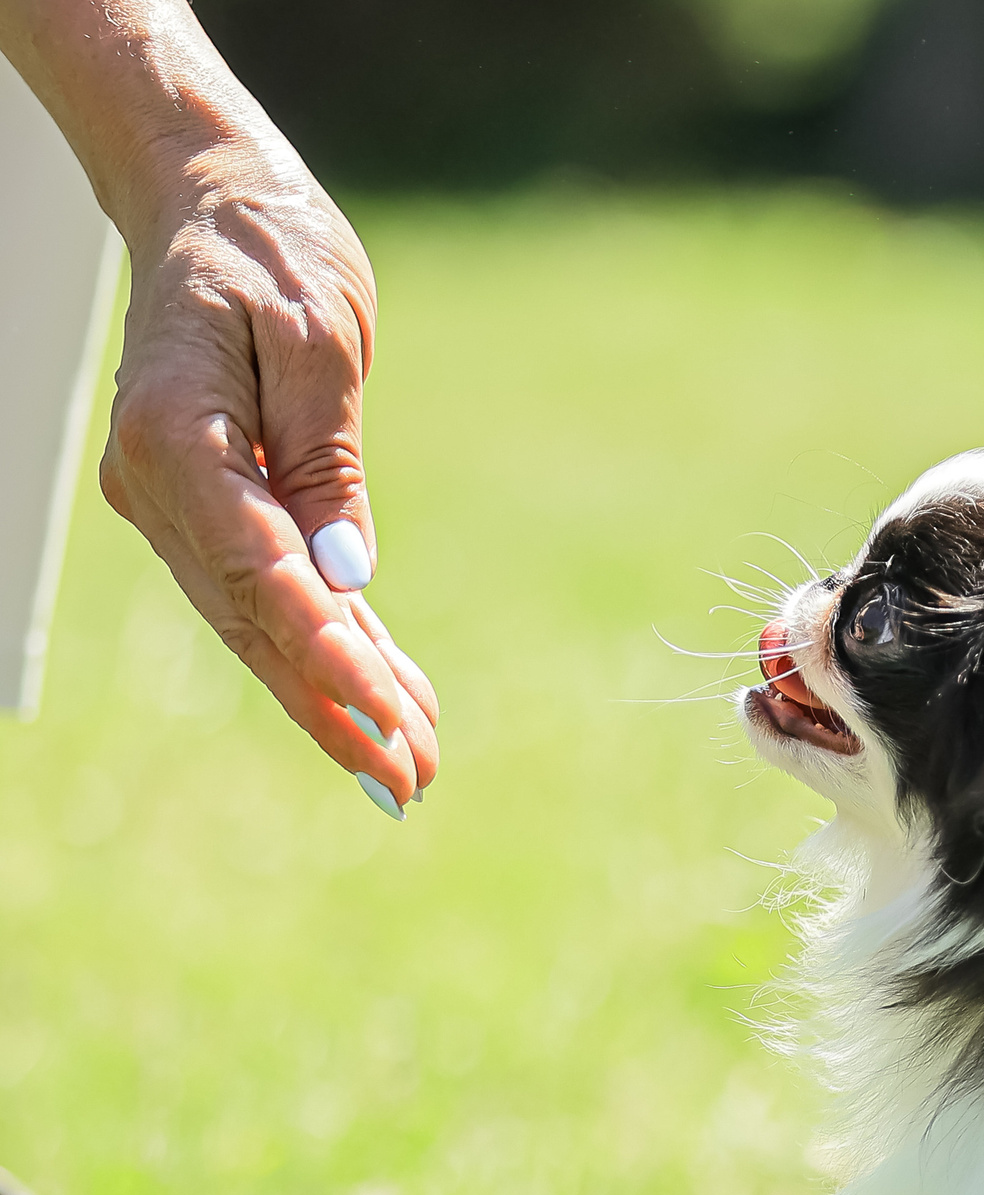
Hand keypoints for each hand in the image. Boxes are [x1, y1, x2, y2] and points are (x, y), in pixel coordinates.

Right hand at [103, 141, 435, 800]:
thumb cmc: (270, 253)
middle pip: (255, 622)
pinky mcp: (208, 510)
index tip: (391, 716)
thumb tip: (347, 574)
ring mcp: (176, 505)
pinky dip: (327, 651)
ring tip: (410, 769)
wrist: (210, 207)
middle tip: (411, 784)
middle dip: (337, 710)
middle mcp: (159, 485)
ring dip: (336, 700)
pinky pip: (268, 596)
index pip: (259, 571)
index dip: (328, 654)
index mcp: (175, 437)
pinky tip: (385, 703)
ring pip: (260, 625)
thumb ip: (327, 458)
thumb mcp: (320, 336)